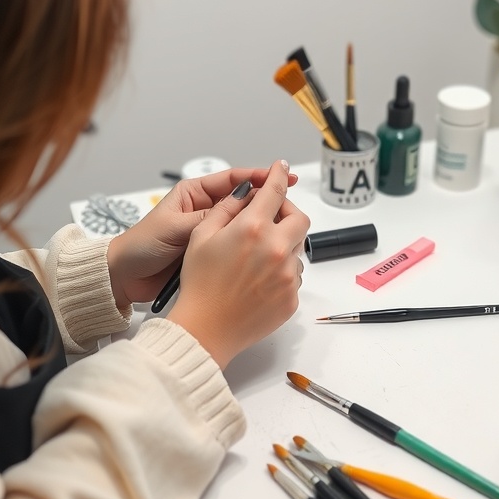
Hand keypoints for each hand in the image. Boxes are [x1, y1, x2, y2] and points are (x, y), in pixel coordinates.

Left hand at [106, 164, 299, 307]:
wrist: (126, 277)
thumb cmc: (142, 246)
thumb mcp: (176, 228)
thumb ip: (208, 218)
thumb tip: (239, 206)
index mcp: (194, 194)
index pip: (232, 180)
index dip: (258, 177)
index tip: (281, 175)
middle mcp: (204, 209)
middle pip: (242, 200)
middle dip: (265, 200)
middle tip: (289, 201)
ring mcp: (209, 232)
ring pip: (241, 224)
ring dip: (259, 224)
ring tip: (282, 224)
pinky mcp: (210, 252)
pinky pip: (234, 245)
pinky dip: (249, 245)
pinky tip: (265, 247)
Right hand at [166, 159, 309, 368]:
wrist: (205, 329)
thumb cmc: (199, 284)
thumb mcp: (202, 236)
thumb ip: (227, 208)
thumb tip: (247, 192)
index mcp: (253, 228)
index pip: (275, 191)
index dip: (279, 175)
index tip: (282, 169)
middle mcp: (276, 249)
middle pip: (299, 219)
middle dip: (287, 214)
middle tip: (270, 219)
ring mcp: (287, 275)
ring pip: (296, 250)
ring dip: (282, 247)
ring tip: (255, 260)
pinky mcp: (291, 298)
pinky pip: (293, 276)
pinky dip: (280, 273)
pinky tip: (257, 282)